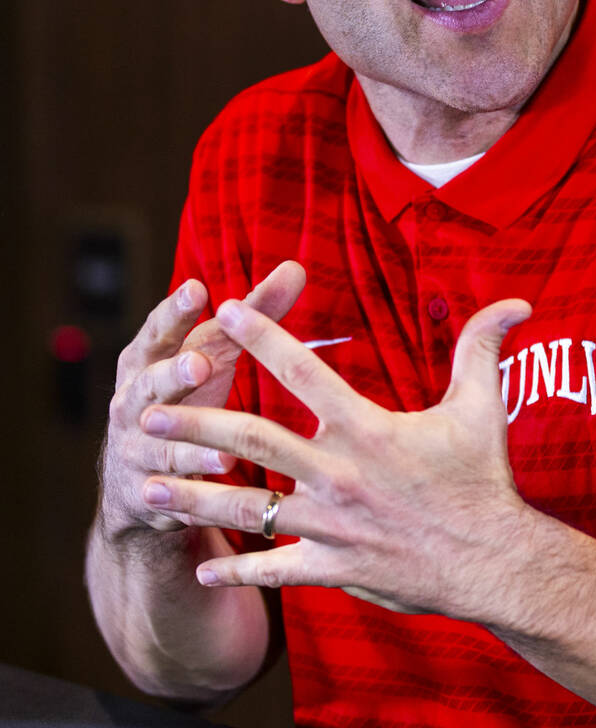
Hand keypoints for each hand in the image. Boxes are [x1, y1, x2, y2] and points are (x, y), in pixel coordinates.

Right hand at [97, 261, 306, 536]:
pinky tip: (221, 496)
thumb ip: (254, 314)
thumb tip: (296, 267)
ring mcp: (135, 450)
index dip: (175, 311)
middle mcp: (132, 403)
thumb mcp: (215, 352)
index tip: (198, 288)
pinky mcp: (148, 494)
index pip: (158, 330)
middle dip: (173, 375)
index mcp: (146, 360)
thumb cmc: (190, 391)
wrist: (141, 475)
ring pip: (161, 447)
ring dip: (190, 448)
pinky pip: (173, 496)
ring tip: (224, 454)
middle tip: (200, 364)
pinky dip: (196, 496)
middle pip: (148, 385)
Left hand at [137, 291, 532, 618]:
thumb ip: (484, 347)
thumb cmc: (483, 478)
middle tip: (148, 409)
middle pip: (253, 439)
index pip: (303, 373)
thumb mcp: (483, 406)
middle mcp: (339, 473)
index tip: (224, 312)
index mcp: (368, 428)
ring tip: (145, 485)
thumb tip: (517, 303)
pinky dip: (237, 569)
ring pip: (247, 507)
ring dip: (193, 495)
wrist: (493, 561)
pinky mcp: (333, 568)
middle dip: (196, 421)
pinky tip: (201, 565)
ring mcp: (331, 524)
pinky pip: (275, 569)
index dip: (262, 337)